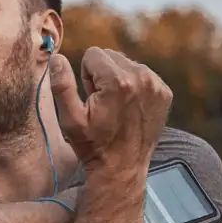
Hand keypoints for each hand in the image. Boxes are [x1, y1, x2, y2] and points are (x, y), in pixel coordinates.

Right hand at [49, 47, 171, 174]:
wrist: (122, 168)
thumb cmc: (93, 145)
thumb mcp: (70, 119)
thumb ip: (62, 85)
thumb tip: (57, 58)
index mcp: (118, 81)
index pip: (93, 54)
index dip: (86, 76)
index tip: (91, 97)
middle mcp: (142, 78)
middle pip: (111, 56)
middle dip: (102, 75)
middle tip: (102, 103)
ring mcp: (156, 85)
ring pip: (127, 64)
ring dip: (118, 79)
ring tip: (115, 107)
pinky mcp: (164, 93)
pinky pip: (143, 75)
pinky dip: (134, 87)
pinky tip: (129, 108)